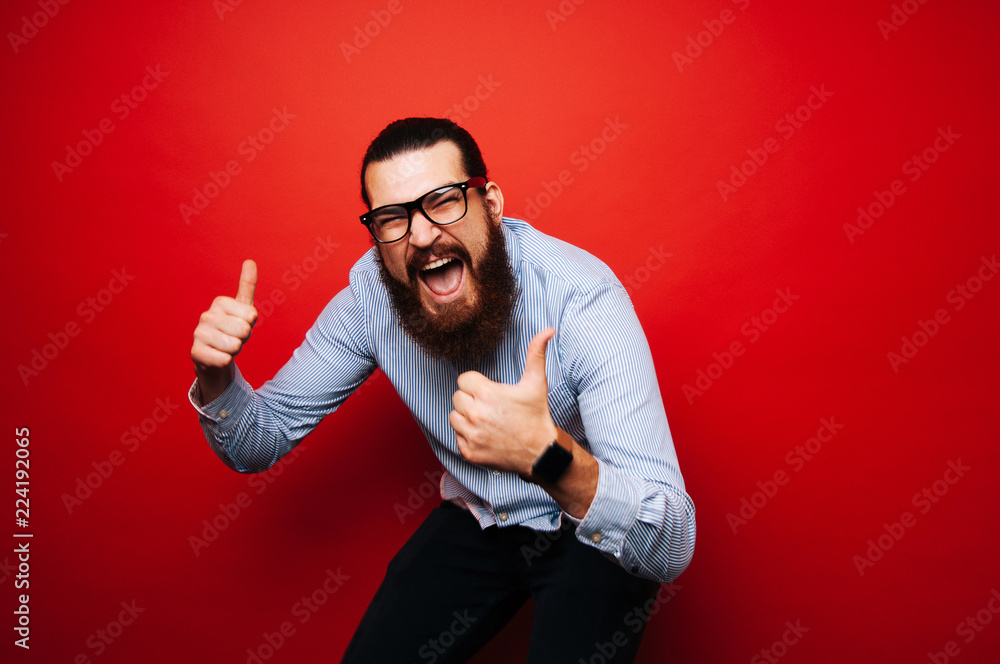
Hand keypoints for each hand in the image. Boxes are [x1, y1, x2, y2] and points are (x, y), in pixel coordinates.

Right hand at [191, 260, 257, 403]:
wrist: (216, 356)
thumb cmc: (232, 330)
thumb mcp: (243, 308)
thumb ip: (247, 285)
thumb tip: (250, 261)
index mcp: (220, 302)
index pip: (251, 316)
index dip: (250, 324)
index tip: (241, 324)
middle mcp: (206, 316)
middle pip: (244, 330)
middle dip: (243, 338)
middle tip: (234, 338)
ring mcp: (198, 334)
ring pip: (235, 346)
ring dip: (235, 350)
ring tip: (226, 347)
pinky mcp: (195, 353)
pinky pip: (224, 360)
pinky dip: (226, 362)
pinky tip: (218, 357)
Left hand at [450, 328, 557, 476]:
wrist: (540, 452)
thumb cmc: (536, 416)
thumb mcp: (536, 383)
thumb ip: (536, 353)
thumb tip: (548, 330)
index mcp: (487, 394)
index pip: (463, 380)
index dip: (476, 384)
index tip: (489, 391)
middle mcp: (475, 414)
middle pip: (457, 397)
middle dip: (470, 399)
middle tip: (489, 406)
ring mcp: (471, 435)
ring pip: (453, 417)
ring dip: (465, 417)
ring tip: (485, 420)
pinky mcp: (470, 452)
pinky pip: (457, 436)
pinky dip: (467, 436)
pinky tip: (484, 434)